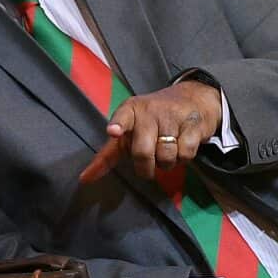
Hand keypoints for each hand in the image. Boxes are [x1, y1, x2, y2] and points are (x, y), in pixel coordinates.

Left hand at [78, 80, 221, 182]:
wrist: (192, 98)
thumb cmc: (151, 121)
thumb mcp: (128, 131)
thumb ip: (107, 156)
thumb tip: (84, 179)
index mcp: (130, 111)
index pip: (122, 116)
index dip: (118, 125)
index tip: (113, 132)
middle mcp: (149, 112)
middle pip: (142, 152)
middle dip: (145, 168)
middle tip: (148, 166)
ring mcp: (171, 118)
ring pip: (165, 157)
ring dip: (166, 163)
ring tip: (166, 151)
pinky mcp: (192, 125)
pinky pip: (185, 154)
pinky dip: (183, 158)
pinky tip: (182, 147)